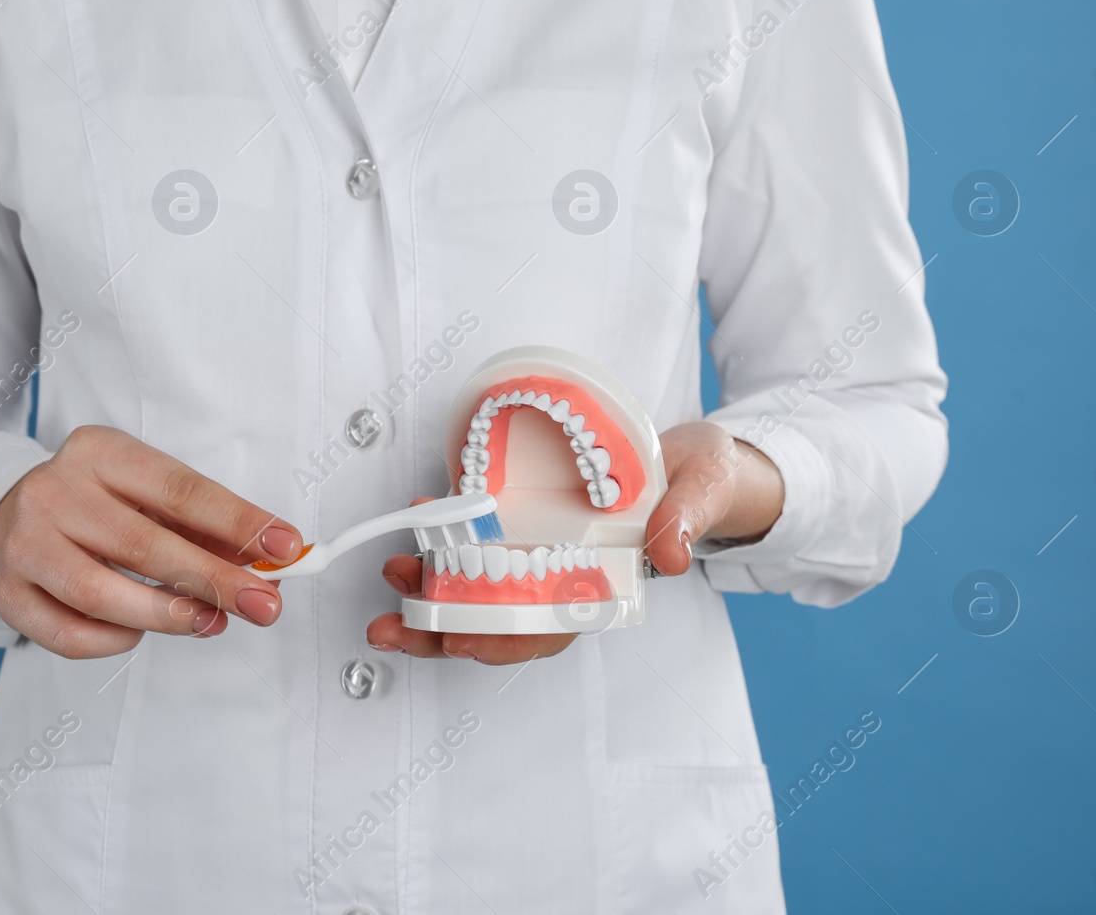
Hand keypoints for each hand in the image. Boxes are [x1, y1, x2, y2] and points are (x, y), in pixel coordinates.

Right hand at [0, 425, 303, 658]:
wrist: (13, 510)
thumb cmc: (99, 502)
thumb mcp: (149, 492)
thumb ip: (206, 525)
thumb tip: (271, 561)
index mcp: (98, 452)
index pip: (178, 490)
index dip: (236, 521)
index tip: (284, 547)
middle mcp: (52, 492)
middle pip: (143, 544)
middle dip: (214, 580)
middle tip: (264, 604)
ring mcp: (23, 544)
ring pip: (99, 593)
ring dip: (167, 615)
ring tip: (210, 622)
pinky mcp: (8, 594)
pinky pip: (68, 634)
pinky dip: (114, 640)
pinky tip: (139, 631)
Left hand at [364, 422, 783, 664]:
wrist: (693, 453)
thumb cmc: (700, 481)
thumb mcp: (703, 489)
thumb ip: (687, 518)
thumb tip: (670, 553)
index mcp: (606, 582)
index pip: (550, 627)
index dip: (503, 640)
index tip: (460, 641)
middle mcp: (566, 574)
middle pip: (498, 619)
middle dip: (442, 629)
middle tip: (394, 628)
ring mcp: (541, 549)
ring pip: (476, 586)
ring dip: (429, 588)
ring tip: (392, 576)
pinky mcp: (524, 517)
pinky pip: (476, 538)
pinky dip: (443, 537)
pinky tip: (419, 523)